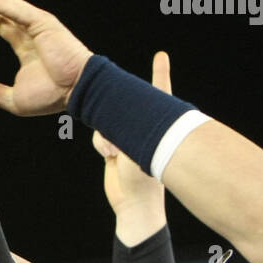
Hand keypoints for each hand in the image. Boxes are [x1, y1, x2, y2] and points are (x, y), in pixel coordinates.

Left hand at [0, 0, 93, 115]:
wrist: (77, 92)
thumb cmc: (53, 96)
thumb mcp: (13, 98)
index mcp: (26, 44)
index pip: (1, 23)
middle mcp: (31, 30)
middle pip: (1, 7)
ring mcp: (37, 24)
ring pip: (7, 3)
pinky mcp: (43, 23)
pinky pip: (17, 11)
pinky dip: (0, 6)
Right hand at [93, 51, 170, 242]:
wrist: (134, 206)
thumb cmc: (144, 180)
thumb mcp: (137, 152)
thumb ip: (120, 136)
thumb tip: (108, 132)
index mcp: (156, 125)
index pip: (159, 92)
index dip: (160, 73)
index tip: (161, 56)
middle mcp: (142, 127)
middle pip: (125, 106)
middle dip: (116, 107)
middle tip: (115, 113)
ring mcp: (128, 138)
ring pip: (107, 123)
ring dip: (106, 138)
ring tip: (114, 155)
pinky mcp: (114, 148)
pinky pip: (100, 138)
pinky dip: (101, 146)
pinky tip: (109, 158)